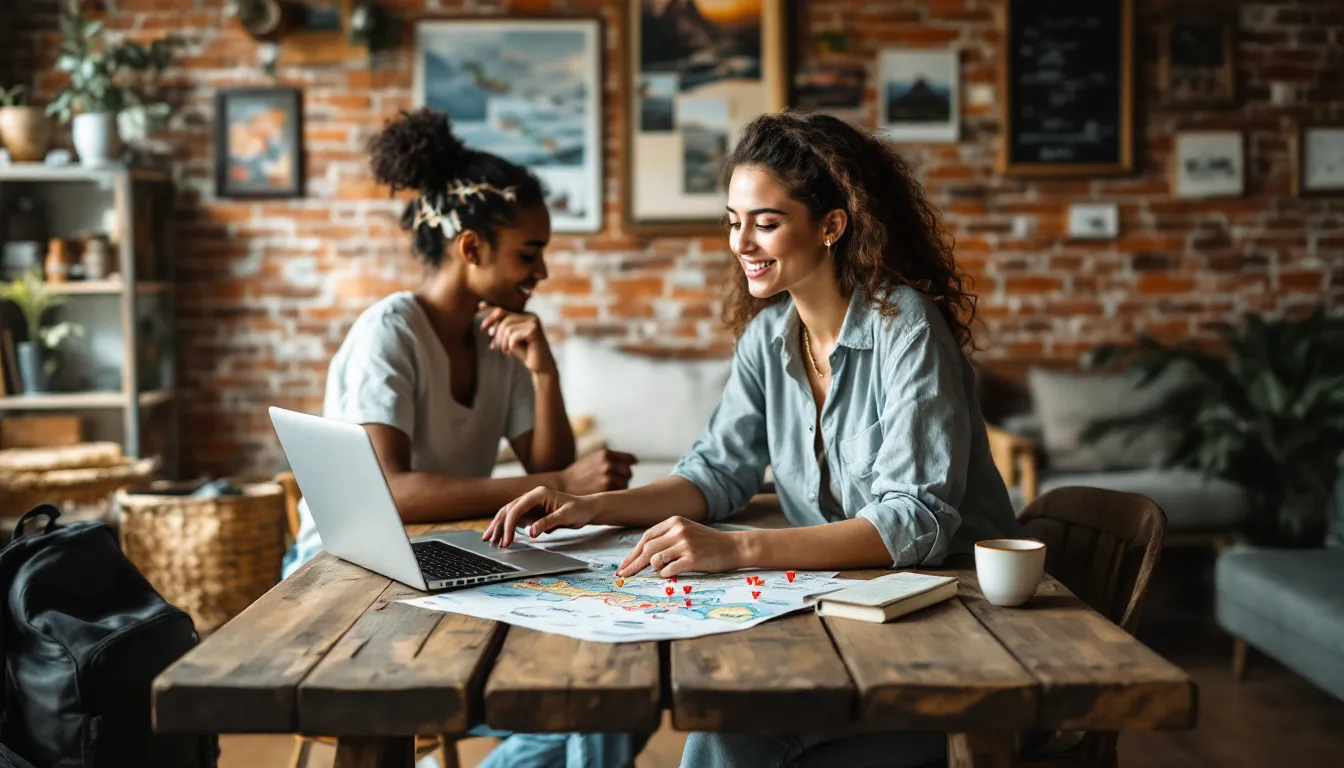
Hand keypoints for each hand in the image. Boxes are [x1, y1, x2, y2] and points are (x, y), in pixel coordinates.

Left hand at [481, 306, 554, 373]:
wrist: (539, 366)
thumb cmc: (523, 352)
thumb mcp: (508, 336)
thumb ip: (498, 322)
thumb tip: (480, 305)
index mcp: (524, 314)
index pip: (502, 310)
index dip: (490, 317)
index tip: (482, 328)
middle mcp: (530, 315)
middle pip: (504, 319)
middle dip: (496, 335)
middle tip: (494, 347)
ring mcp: (534, 322)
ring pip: (507, 328)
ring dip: (502, 342)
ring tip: (504, 350)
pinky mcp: (534, 331)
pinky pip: (513, 335)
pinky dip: (509, 345)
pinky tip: (510, 351)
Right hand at [482, 487, 600, 547]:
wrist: (586, 509)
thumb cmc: (578, 510)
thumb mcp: (565, 516)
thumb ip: (548, 522)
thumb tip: (531, 532)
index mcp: (538, 494)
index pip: (517, 508)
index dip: (509, 524)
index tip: (506, 540)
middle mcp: (531, 497)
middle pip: (509, 510)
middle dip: (498, 525)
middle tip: (489, 541)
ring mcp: (530, 504)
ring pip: (509, 514)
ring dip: (498, 526)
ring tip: (489, 540)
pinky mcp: (532, 513)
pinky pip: (515, 519)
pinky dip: (506, 528)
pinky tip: (500, 536)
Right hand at [558, 449, 637, 494]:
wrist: (561, 486)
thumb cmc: (577, 475)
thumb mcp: (593, 459)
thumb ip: (610, 459)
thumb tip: (635, 461)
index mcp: (605, 454)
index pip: (630, 459)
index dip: (630, 466)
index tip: (628, 471)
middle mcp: (608, 462)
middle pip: (628, 472)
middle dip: (624, 478)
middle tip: (613, 484)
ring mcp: (608, 475)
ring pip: (625, 483)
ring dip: (620, 487)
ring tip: (607, 490)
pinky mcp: (607, 488)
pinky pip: (620, 492)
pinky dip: (616, 494)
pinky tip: (606, 495)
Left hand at [616, 516, 744, 578]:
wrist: (734, 547)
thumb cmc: (709, 543)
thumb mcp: (687, 532)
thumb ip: (667, 538)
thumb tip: (643, 555)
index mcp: (675, 521)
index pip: (646, 537)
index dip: (633, 552)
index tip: (624, 565)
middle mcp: (678, 530)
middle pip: (647, 548)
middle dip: (633, 564)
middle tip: (624, 576)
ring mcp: (685, 544)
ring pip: (655, 559)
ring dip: (654, 568)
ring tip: (663, 570)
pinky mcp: (692, 558)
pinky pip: (668, 570)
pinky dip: (665, 574)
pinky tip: (670, 573)